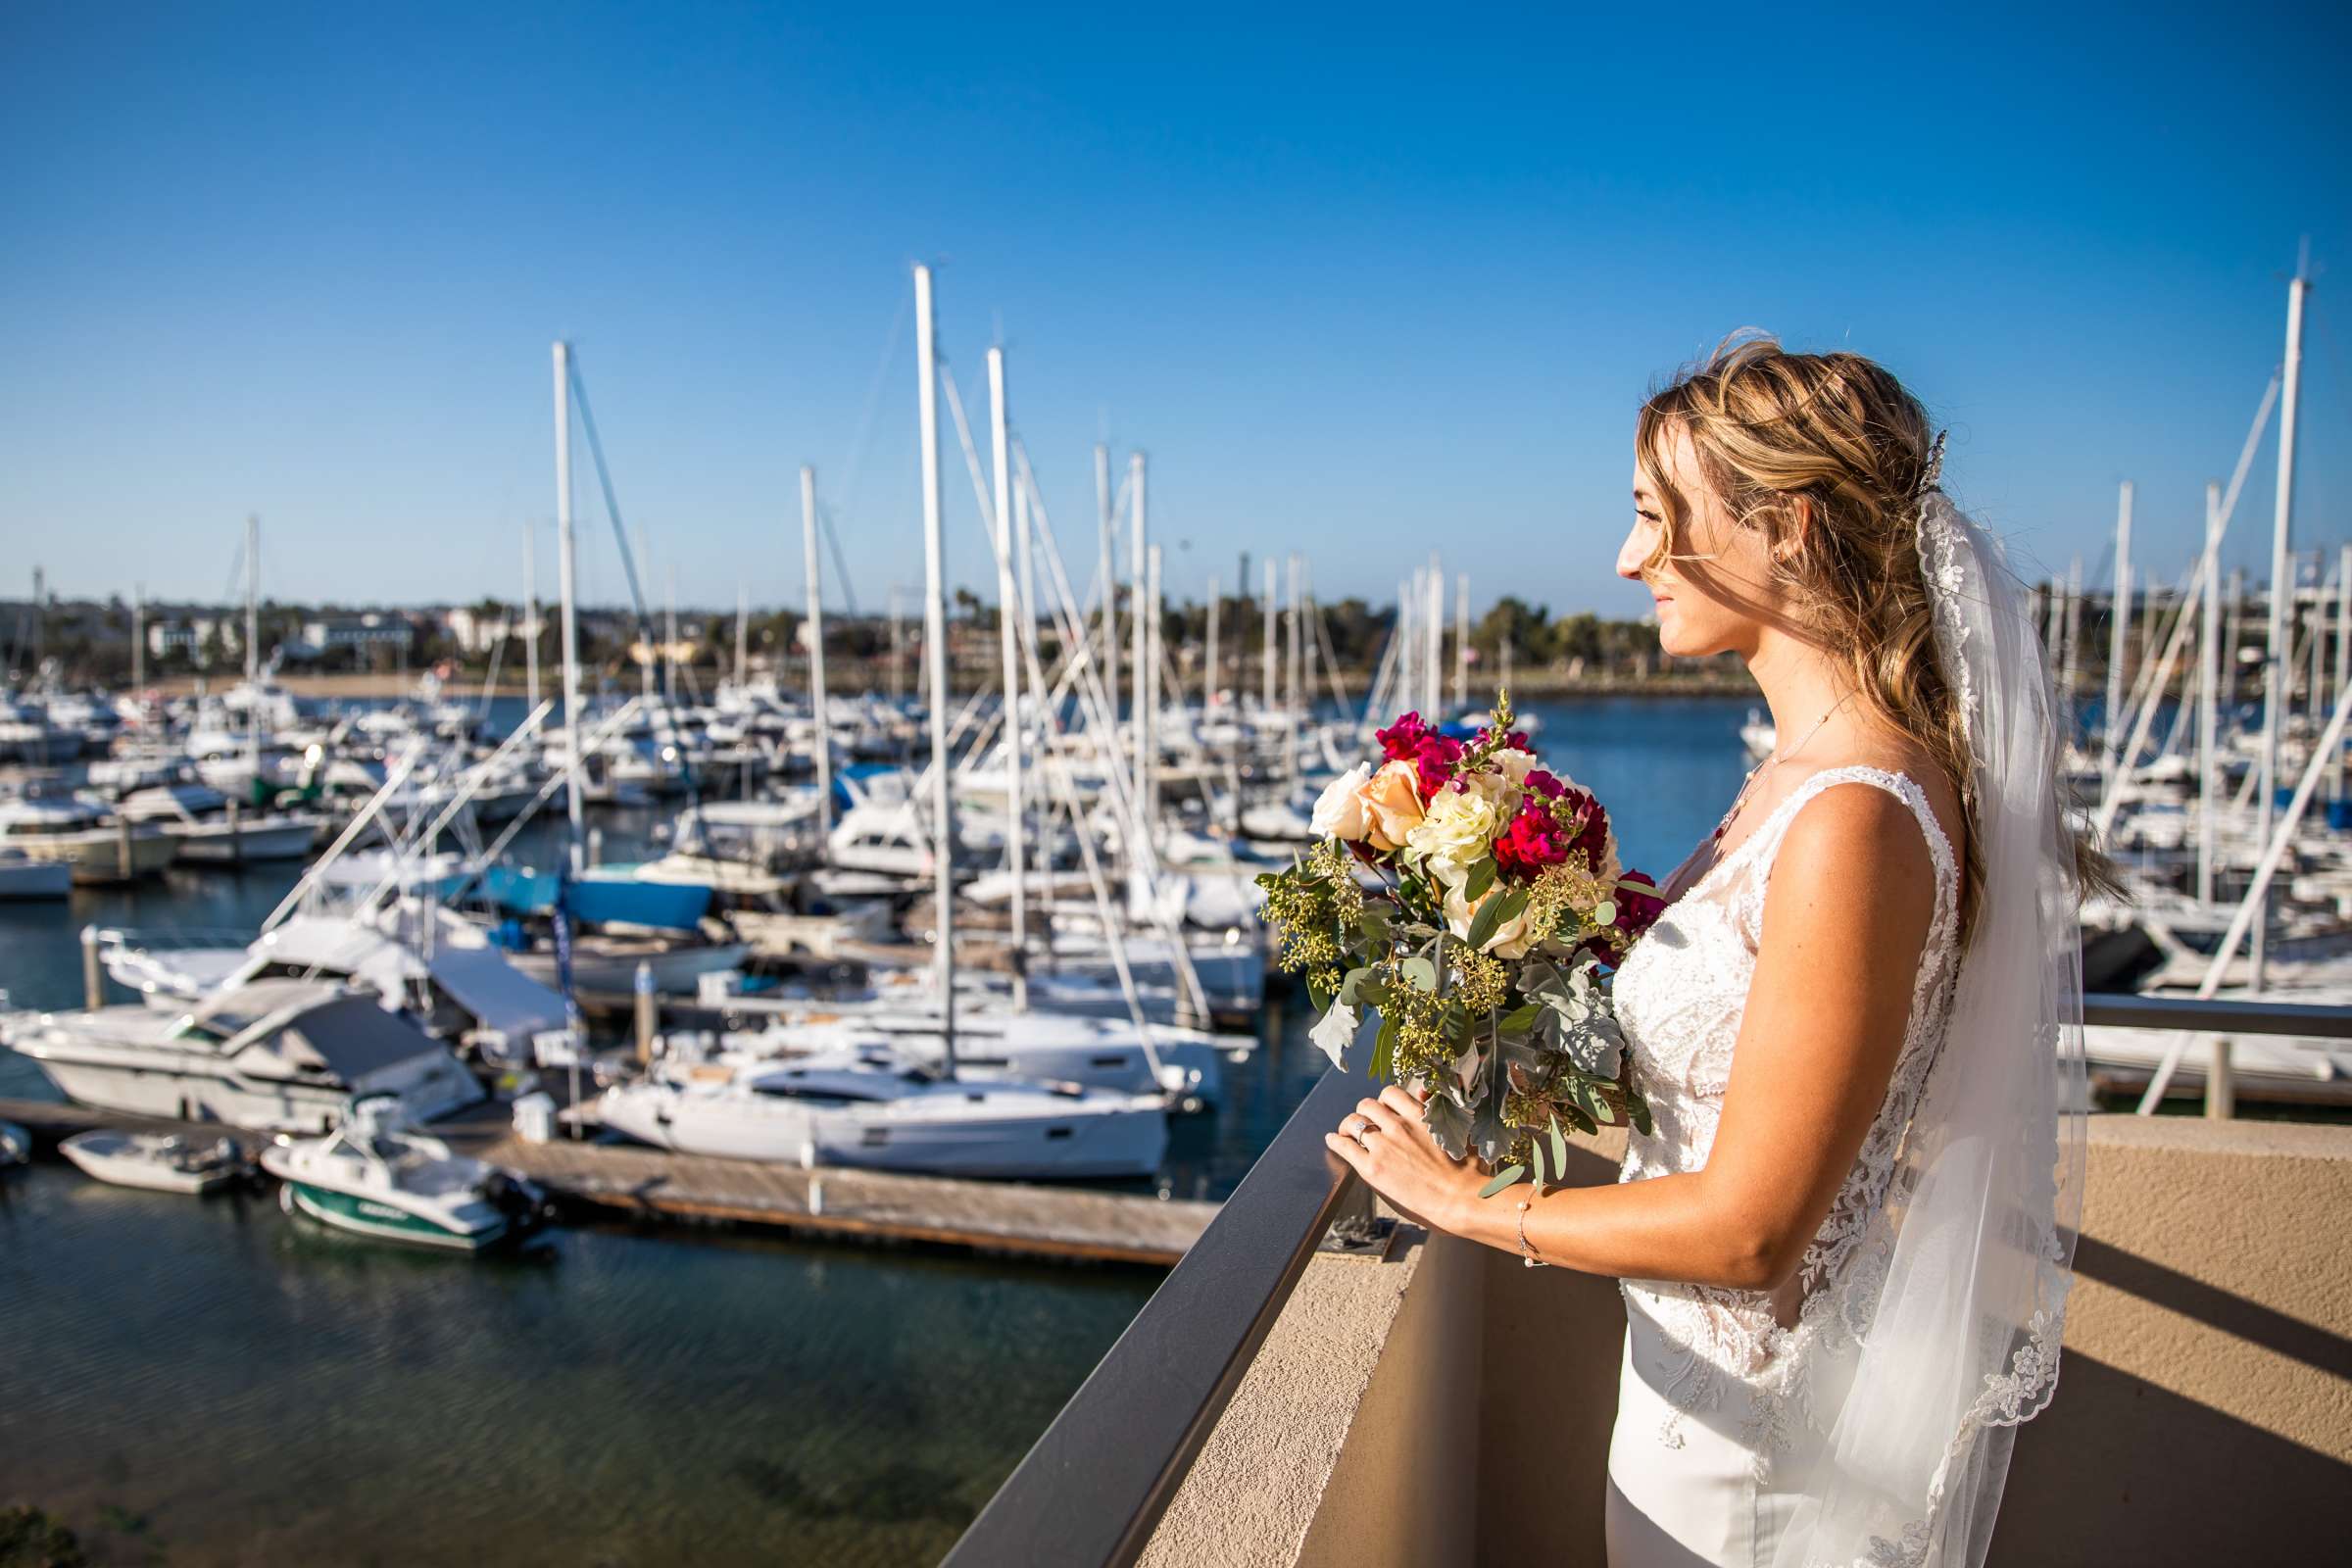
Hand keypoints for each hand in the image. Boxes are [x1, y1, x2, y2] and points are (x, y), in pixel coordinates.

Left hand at [1325, 1084, 1477, 1234]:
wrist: (1460, 1200)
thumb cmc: (1468, 1171)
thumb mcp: (1458, 1132)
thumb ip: (1437, 1110)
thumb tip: (1423, 1092)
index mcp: (1419, 1116)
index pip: (1390, 1094)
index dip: (1383, 1102)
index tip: (1383, 1110)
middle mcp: (1398, 1125)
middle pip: (1367, 1105)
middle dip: (1364, 1113)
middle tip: (1363, 1123)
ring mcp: (1383, 1146)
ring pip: (1353, 1122)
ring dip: (1348, 1126)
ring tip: (1346, 1133)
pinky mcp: (1372, 1168)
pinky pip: (1344, 1146)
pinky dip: (1336, 1141)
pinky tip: (1333, 1141)